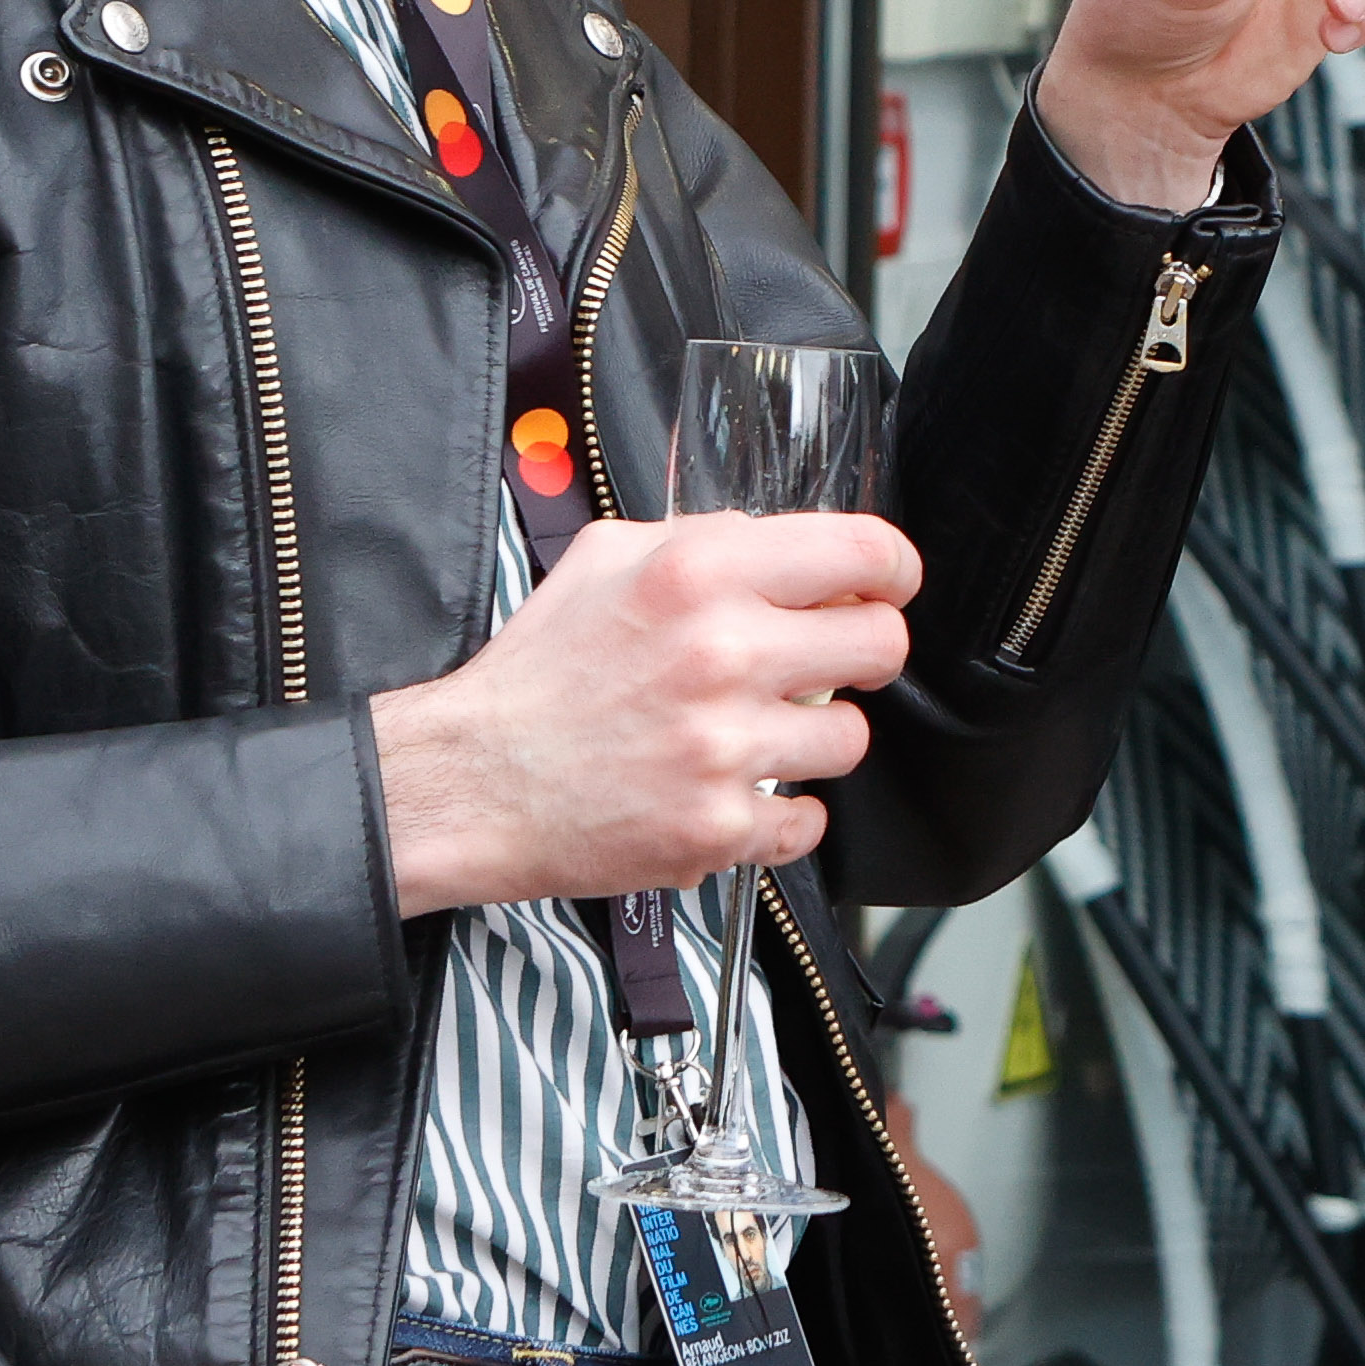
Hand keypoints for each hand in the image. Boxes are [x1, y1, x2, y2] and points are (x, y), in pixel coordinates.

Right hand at [367, 513, 921, 914]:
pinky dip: (781, 814)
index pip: (863, 552)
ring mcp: (725, 746)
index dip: (892, 571)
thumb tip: (784, 543)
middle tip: (828, 666)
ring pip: (851, 739)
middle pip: (881, 645)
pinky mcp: (719, 826)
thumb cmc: (539, 671)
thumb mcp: (607, 558)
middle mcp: (722, 653)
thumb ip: (704, 539)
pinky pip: (807, 821)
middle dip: (864, 654)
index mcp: (700, 573)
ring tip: (759, 735)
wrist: (472, 779)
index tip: (886, 588)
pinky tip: (737, 792)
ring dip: (815, 738)